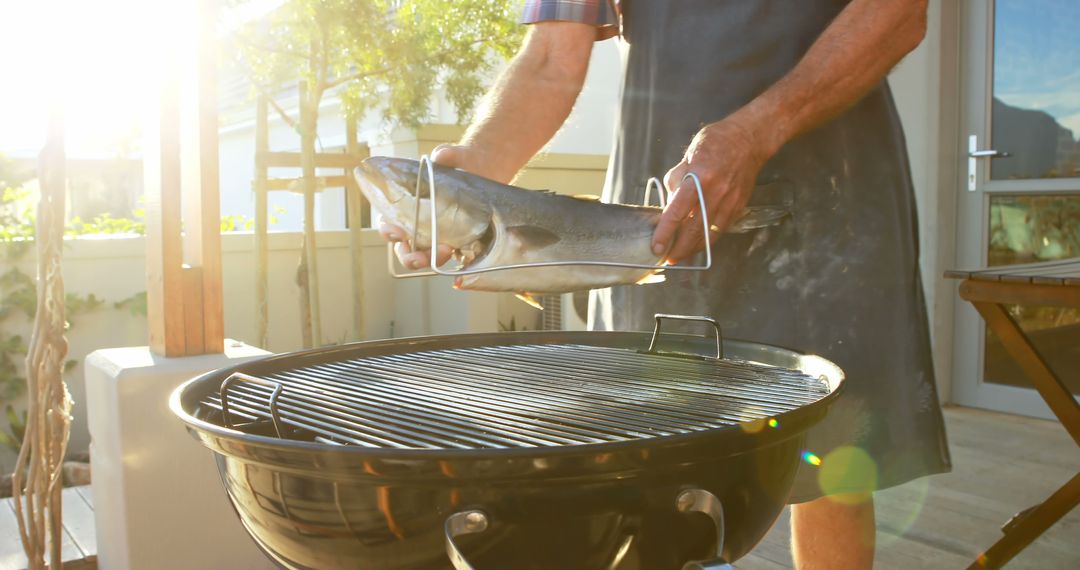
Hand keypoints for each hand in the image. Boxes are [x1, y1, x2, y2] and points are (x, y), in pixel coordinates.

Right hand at [379, 143, 480, 268]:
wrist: (486, 168)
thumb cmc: (461, 161)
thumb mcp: (453, 156)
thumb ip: (446, 155)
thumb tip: (440, 155)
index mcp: (408, 203)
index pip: (389, 222)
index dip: (389, 230)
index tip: (398, 231)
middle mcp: (419, 222)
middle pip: (404, 247)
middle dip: (408, 256)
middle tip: (417, 258)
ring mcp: (438, 234)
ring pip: (424, 256)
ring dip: (429, 260)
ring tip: (445, 252)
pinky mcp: (457, 239)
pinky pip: (448, 256)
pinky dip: (449, 258)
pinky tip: (459, 253)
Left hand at [652, 118, 770, 263]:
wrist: (749, 139)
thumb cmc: (716, 142)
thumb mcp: (689, 155)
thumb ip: (676, 180)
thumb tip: (669, 201)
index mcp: (698, 178)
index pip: (676, 212)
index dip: (665, 233)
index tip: (657, 247)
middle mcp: (715, 193)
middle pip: (693, 230)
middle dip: (678, 249)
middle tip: (667, 259)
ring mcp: (729, 201)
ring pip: (708, 234)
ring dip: (693, 249)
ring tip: (680, 256)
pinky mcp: (738, 206)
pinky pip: (720, 229)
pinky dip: (708, 239)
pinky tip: (698, 243)